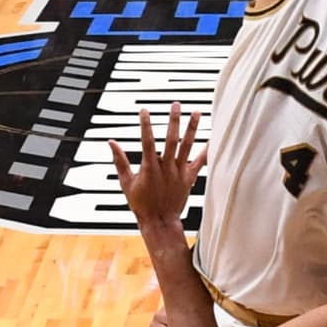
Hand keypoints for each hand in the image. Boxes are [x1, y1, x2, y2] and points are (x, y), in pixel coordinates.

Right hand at [108, 106, 201, 242]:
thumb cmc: (141, 204)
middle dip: (173, 121)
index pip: (147, 141)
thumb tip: (111, 143)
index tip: (144, 111)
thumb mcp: (126, 182)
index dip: (145, 125)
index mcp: (150, 168)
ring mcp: (179, 173)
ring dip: (192, 129)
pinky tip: (214, 139)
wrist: (159, 221)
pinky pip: (200, 163)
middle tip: (176, 105)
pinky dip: (208, 151)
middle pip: (171, 140)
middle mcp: (166, 168)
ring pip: (187, 147)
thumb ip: (120, 161)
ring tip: (196, 113)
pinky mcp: (188, 179)